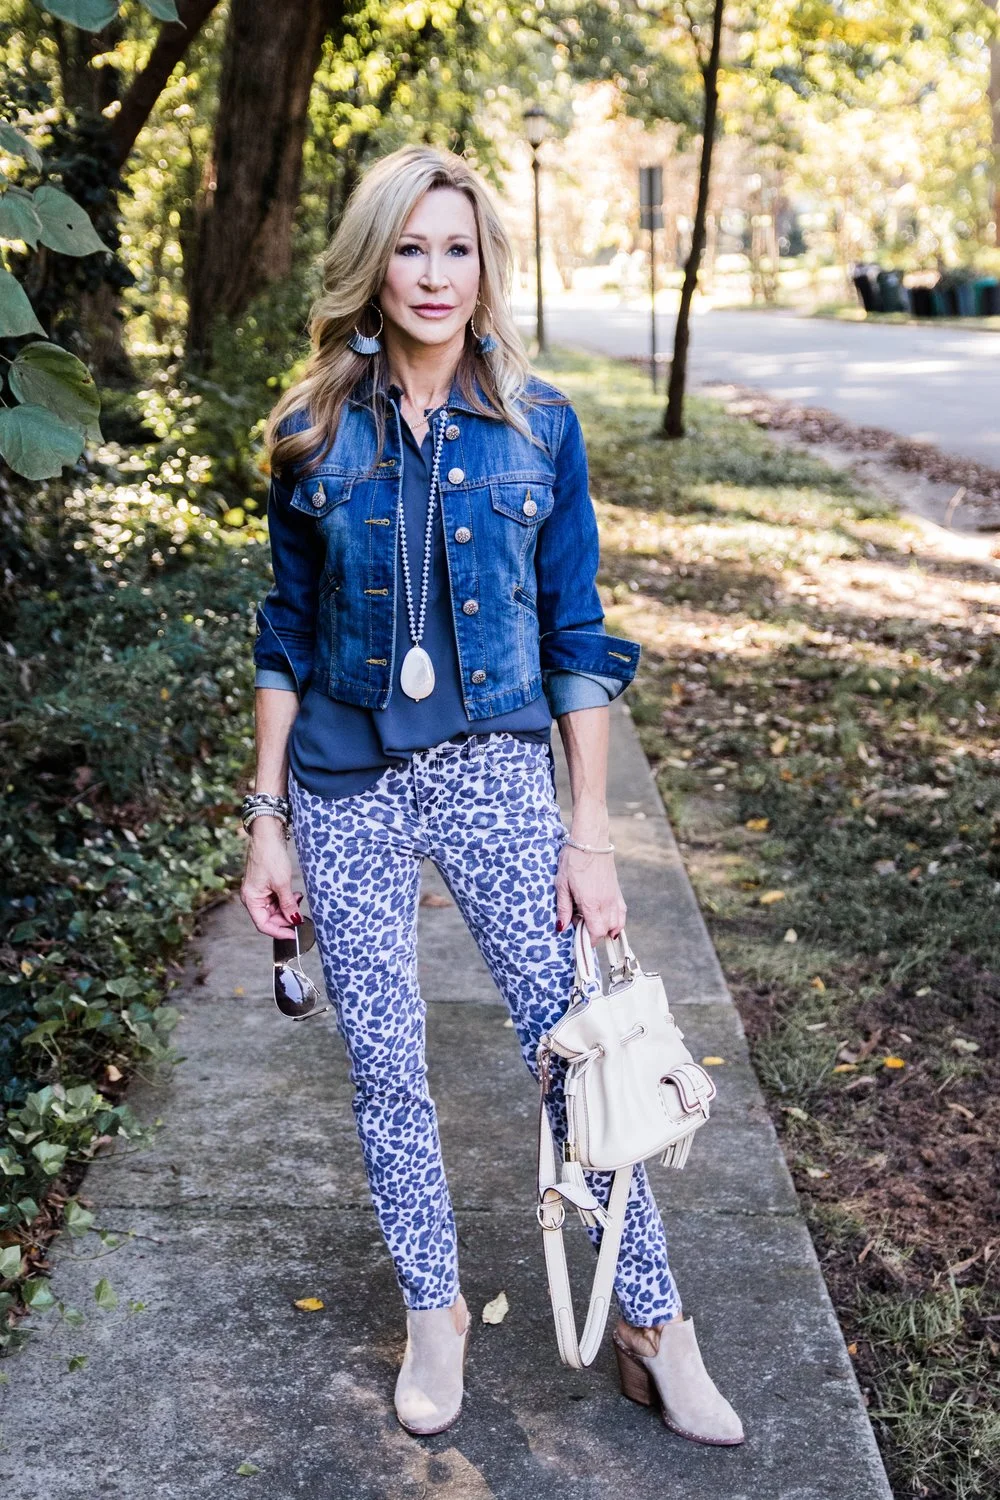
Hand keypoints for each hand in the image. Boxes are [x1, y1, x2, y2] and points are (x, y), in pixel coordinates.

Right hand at [239, 821, 302, 937]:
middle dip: (285, 918)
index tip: (294, 934)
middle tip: (299, 915)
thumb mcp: (282, 884)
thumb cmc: (269, 856)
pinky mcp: (265, 885)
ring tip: (298, 900)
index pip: (263, 924)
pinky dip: (285, 900)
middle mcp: (252, 897)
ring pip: (274, 909)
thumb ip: (288, 904)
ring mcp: (258, 891)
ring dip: (287, 908)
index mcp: (251, 899)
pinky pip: (275, 899)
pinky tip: (294, 895)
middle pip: (269, 918)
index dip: (279, 932)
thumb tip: (294, 920)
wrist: (267, 836)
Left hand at [554, 842, 625, 943]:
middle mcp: (606, 903)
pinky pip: (621, 913)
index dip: (588, 940)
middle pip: (608, 931)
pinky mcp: (617, 891)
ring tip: (592, 921)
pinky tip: (604, 915)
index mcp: (591, 903)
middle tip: (581, 924)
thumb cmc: (573, 860)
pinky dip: (616, 920)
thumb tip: (561, 928)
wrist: (591, 840)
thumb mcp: (562, 885)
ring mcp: (614, 897)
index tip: (578, 938)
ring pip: (618, 924)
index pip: (596, 933)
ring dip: (607, 929)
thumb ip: (563, 908)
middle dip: (595, 934)